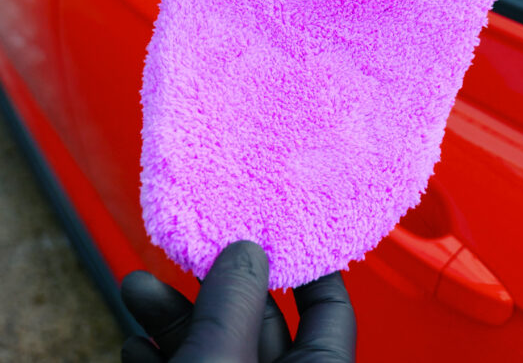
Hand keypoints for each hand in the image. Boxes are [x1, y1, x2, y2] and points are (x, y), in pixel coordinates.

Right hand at [120, 241, 356, 361]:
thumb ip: (235, 306)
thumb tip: (246, 251)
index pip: (330, 310)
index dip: (308, 266)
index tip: (281, 228)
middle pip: (258, 322)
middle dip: (214, 286)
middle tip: (189, 250)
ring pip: (216, 345)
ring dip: (174, 317)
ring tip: (136, 288)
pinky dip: (162, 357)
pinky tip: (136, 345)